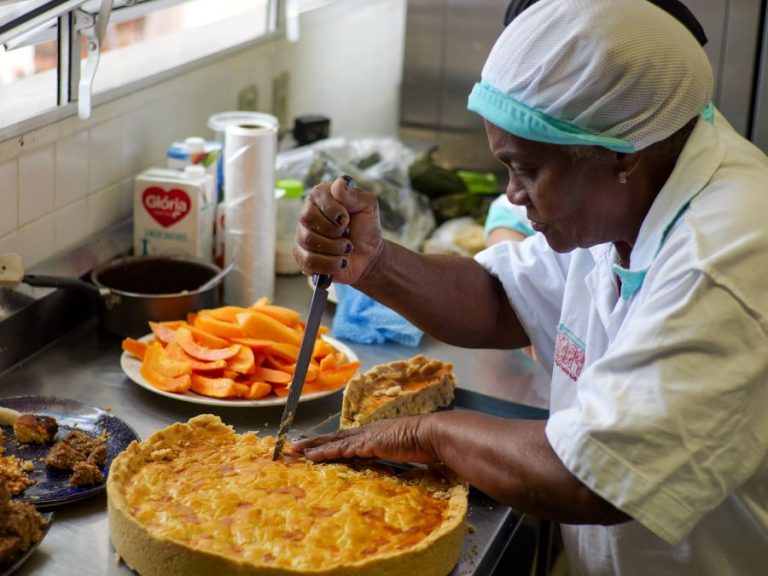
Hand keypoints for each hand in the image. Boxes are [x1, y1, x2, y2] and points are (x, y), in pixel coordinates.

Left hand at [291, 416, 439, 463]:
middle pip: (335, 437)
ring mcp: (365, 437)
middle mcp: (366, 432)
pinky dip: (325, 453)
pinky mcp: (366, 444)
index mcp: (374, 433)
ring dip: (313, 446)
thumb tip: (391, 461)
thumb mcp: (403, 449)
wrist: (429, 435)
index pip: (348, 438)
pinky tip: (312, 456)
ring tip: (296, 450)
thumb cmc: (422, 443)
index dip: (331, 441)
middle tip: (295, 445)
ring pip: (333, 442)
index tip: (316, 445)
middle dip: (315, 441)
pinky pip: (341, 450)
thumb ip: (393, 454)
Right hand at [293, 176, 383, 284]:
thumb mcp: (368, 207)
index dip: (334, 210)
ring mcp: (302, 237)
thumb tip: (340, 183)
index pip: (316, 197)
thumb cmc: (366, 227)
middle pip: (307, 219)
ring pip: (309, 241)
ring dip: (335, 248)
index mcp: (320, 197)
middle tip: (347, 233)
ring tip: (347, 248)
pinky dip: (330, 264)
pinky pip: (309, 262)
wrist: (368, 255)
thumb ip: (355, 195)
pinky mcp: (302, 258)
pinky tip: (340, 261)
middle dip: (334, 230)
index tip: (347, 219)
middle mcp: (307, 215)